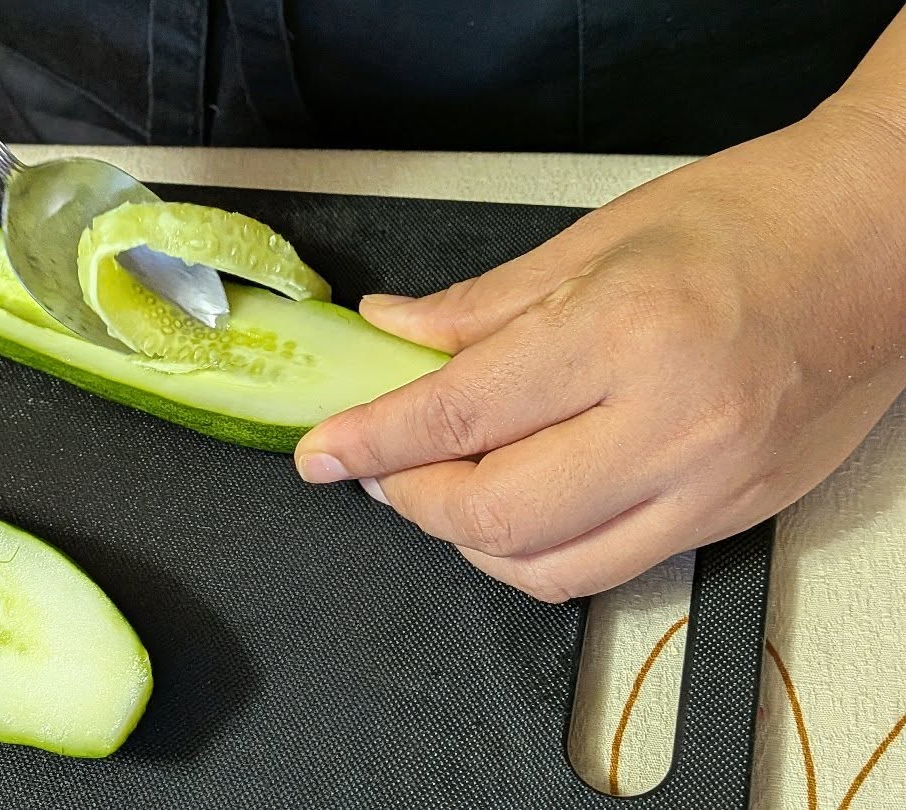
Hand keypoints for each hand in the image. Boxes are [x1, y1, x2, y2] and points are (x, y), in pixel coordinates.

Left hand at [294, 99, 905, 601]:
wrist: (884, 244)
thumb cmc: (756, 219)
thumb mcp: (599, 237)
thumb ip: (482, 305)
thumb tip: (394, 333)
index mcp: (625, 335)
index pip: (459, 416)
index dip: (372, 441)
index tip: (323, 453)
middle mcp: (671, 425)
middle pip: (494, 514)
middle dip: (410, 499)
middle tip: (379, 466)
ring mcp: (710, 485)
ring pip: (549, 568)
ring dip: (468, 540)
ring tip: (439, 490)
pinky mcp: (734, 517)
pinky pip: (611, 571)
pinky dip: (540, 555)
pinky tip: (516, 512)